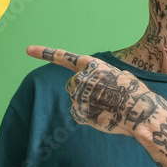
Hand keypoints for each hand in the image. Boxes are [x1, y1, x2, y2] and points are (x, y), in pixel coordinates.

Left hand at [26, 46, 166, 137]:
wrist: (139, 111)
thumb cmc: (133, 92)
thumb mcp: (119, 74)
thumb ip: (104, 75)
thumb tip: (105, 81)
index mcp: (89, 65)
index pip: (62, 57)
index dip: (44, 52)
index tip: (28, 49)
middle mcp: (79, 77)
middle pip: (72, 85)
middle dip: (82, 91)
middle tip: (103, 97)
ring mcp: (76, 95)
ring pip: (76, 100)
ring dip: (87, 104)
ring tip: (106, 106)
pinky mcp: (77, 111)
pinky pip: (78, 114)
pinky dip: (88, 117)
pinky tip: (102, 115)